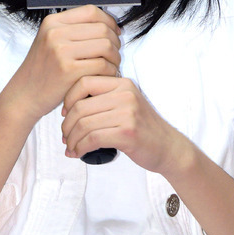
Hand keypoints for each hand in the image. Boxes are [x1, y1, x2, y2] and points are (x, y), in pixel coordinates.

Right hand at [9, 5, 120, 122]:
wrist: (25, 94)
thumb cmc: (44, 69)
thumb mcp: (52, 41)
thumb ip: (75, 30)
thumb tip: (110, 25)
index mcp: (53, 22)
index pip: (91, 11)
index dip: (109, 21)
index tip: (115, 33)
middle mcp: (55, 32)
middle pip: (102, 29)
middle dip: (115, 42)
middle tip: (114, 54)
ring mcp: (61, 51)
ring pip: (105, 46)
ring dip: (114, 58)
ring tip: (111, 66)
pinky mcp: (68, 70)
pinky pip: (102, 65)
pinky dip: (110, 71)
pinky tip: (105, 76)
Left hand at [61, 75, 181, 173]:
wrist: (168, 147)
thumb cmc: (141, 128)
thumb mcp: (125, 104)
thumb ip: (103, 99)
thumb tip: (68, 106)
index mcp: (122, 83)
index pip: (84, 82)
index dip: (68, 99)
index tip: (65, 114)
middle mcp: (125, 94)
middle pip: (80, 106)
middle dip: (67, 125)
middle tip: (65, 137)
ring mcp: (127, 113)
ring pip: (84, 124)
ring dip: (72, 139)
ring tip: (70, 147)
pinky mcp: (127, 133)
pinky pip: (93, 138)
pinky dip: (80, 147)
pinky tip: (78, 153)